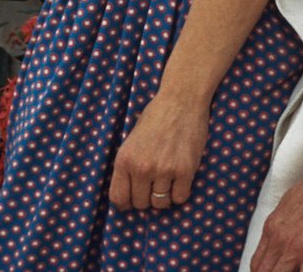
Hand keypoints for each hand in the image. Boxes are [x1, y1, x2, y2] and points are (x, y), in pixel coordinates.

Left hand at [108, 93, 209, 210]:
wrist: (181, 100)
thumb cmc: (156, 116)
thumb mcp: (132, 140)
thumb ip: (129, 166)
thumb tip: (129, 195)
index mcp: (124, 159)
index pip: (118, 198)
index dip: (126, 203)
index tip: (133, 199)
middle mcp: (142, 168)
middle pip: (141, 204)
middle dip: (147, 197)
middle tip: (154, 183)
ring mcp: (164, 170)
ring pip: (160, 203)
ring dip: (164, 196)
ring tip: (168, 179)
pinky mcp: (185, 170)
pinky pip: (180, 198)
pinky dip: (180, 192)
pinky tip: (180, 179)